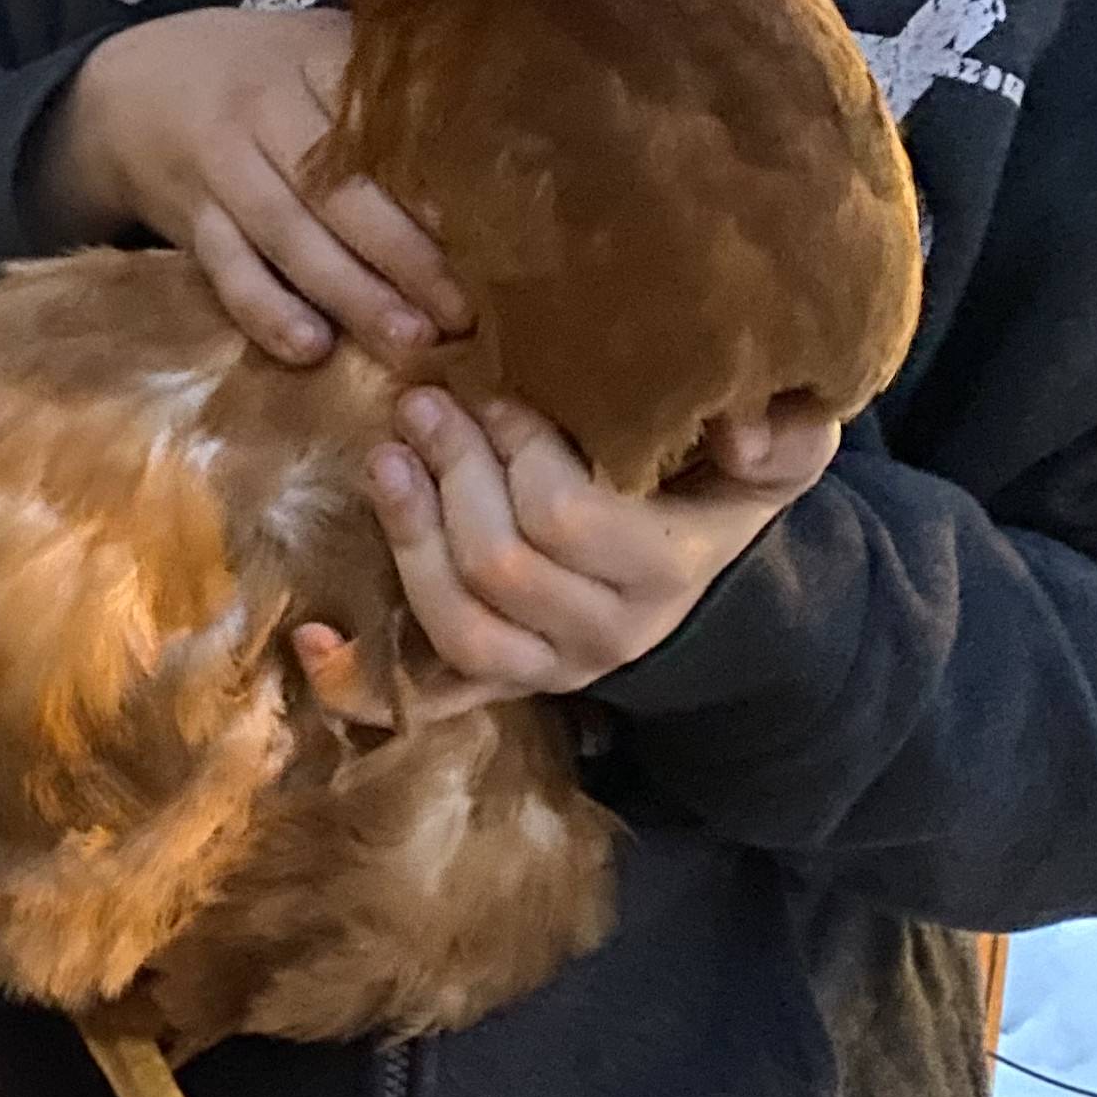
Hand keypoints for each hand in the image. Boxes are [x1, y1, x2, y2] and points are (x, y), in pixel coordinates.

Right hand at [37, 10, 469, 369]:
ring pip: (289, 234)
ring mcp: (222, 164)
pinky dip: (266, 310)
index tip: (492, 229)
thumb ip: (390, 91)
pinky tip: (309, 348)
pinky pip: (227, 269)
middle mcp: (266, 106)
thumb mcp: (318, 52)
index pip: (382, 120)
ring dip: (351, 292)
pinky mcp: (190, 217)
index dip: (435, 178)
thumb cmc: (259, 77)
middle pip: (341, 187)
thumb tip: (504, 151)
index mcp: (316, 57)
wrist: (130, 87)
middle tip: (463, 310)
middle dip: (407, 253)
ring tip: (410, 340)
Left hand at [291, 392, 837, 717]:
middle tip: (420, 404)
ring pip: (456, 629)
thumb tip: (736, 423)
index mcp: (663, 569)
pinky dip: (358, 680)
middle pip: (499, 567)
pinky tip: (313, 635)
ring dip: (407, 541)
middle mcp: (602, 632)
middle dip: (451, 478)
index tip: (495, 394)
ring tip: (384, 460)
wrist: (711, 583)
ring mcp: (545, 669)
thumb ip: (783, 434)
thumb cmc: (723, 488)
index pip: (567, 519)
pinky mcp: (500, 687)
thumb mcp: (780, 453)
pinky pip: (424, 702)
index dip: (517, 455)